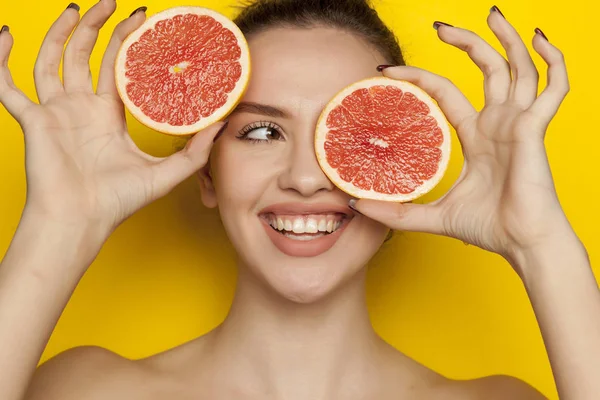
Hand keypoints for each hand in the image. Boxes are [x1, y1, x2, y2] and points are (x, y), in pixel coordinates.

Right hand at [0, 1, 223, 235]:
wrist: (82, 221)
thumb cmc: (117, 201)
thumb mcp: (166, 173)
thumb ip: (195, 151)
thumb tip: (222, 125)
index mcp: (108, 115)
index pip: (117, 68)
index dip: (127, 42)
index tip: (142, 19)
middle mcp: (81, 108)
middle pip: (86, 56)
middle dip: (98, 26)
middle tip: (113, 3)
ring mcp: (55, 112)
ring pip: (51, 60)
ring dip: (61, 33)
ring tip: (76, 8)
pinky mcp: (32, 120)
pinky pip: (7, 85)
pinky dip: (1, 60)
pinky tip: (5, 33)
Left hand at [352, 10, 572, 262]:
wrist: (522, 244)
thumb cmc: (488, 228)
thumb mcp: (434, 215)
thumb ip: (397, 212)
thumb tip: (356, 205)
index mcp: (477, 136)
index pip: (446, 93)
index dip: (420, 78)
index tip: (389, 71)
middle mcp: (498, 123)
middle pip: (485, 68)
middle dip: (465, 42)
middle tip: (439, 26)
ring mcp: (518, 123)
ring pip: (518, 67)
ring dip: (506, 39)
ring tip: (491, 14)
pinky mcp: (536, 129)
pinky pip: (555, 87)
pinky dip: (554, 61)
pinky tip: (541, 39)